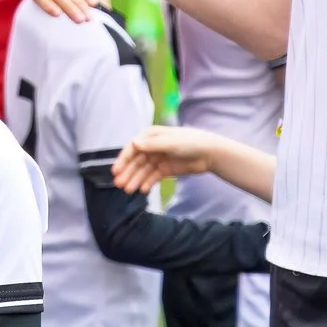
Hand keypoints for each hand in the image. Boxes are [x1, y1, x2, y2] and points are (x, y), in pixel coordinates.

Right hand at [110, 125, 226, 192]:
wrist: (210, 153)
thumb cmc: (190, 142)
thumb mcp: (170, 142)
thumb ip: (152, 144)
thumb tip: (133, 143)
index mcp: (150, 136)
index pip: (132, 148)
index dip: (123, 159)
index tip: (116, 171)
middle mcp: (152, 147)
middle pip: (136, 161)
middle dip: (127, 173)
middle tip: (119, 185)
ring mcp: (158, 159)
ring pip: (142, 171)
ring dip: (135, 180)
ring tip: (129, 191)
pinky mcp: (165, 169)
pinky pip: (152, 177)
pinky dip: (147, 183)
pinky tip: (142, 190)